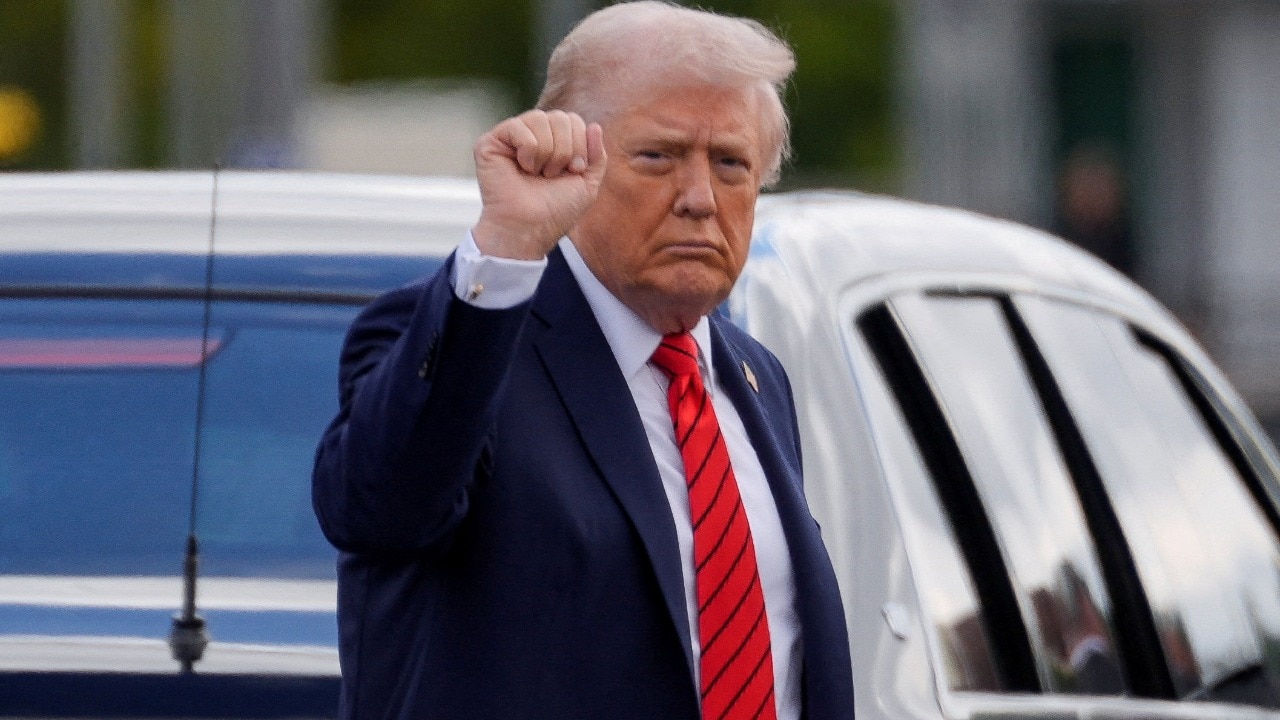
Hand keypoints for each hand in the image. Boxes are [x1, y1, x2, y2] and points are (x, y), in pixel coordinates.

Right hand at [471, 110, 606, 259]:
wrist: (530, 229)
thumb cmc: (555, 211)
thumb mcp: (587, 184)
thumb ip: (596, 156)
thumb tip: (594, 125)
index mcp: (553, 141)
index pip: (573, 119)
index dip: (580, 144)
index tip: (574, 171)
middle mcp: (531, 135)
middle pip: (561, 117)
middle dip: (565, 150)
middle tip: (552, 175)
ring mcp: (510, 138)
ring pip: (540, 119)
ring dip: (547, 152)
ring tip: (536, 173)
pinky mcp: (490, 142)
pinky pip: (519, 127)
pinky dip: (528, 150)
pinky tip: (521, 169)